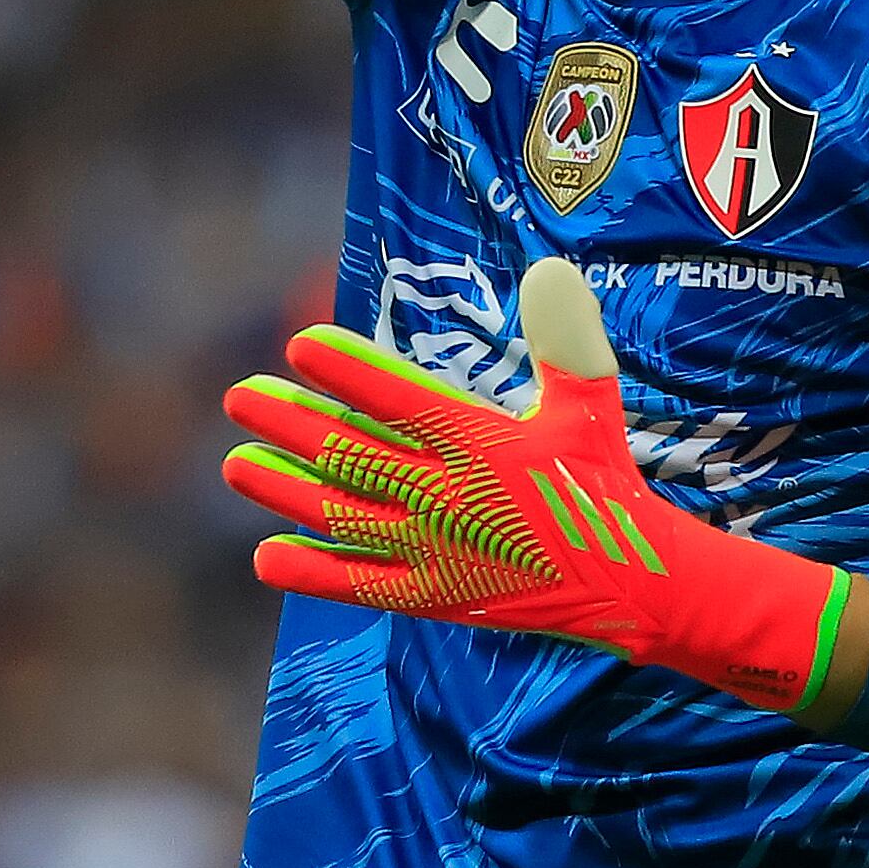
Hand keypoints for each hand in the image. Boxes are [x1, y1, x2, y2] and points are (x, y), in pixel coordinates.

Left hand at [220, 257, 852, 716]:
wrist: (632, 582)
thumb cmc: (605, 482)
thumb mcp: (590, 404)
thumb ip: (566, 340)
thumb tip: (548, 271)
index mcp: (482, 442)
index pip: (402, 398)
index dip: (347, 372)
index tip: (301, 345)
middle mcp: (449, 497)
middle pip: (352, 454)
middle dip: (291, 424)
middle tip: (241, 397)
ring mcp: (435, 552)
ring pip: (342, 515)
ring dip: (283, 489)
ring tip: (236, 462)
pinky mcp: (433, 597)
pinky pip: (359, 586)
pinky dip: (311, 574)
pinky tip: (267, 557)